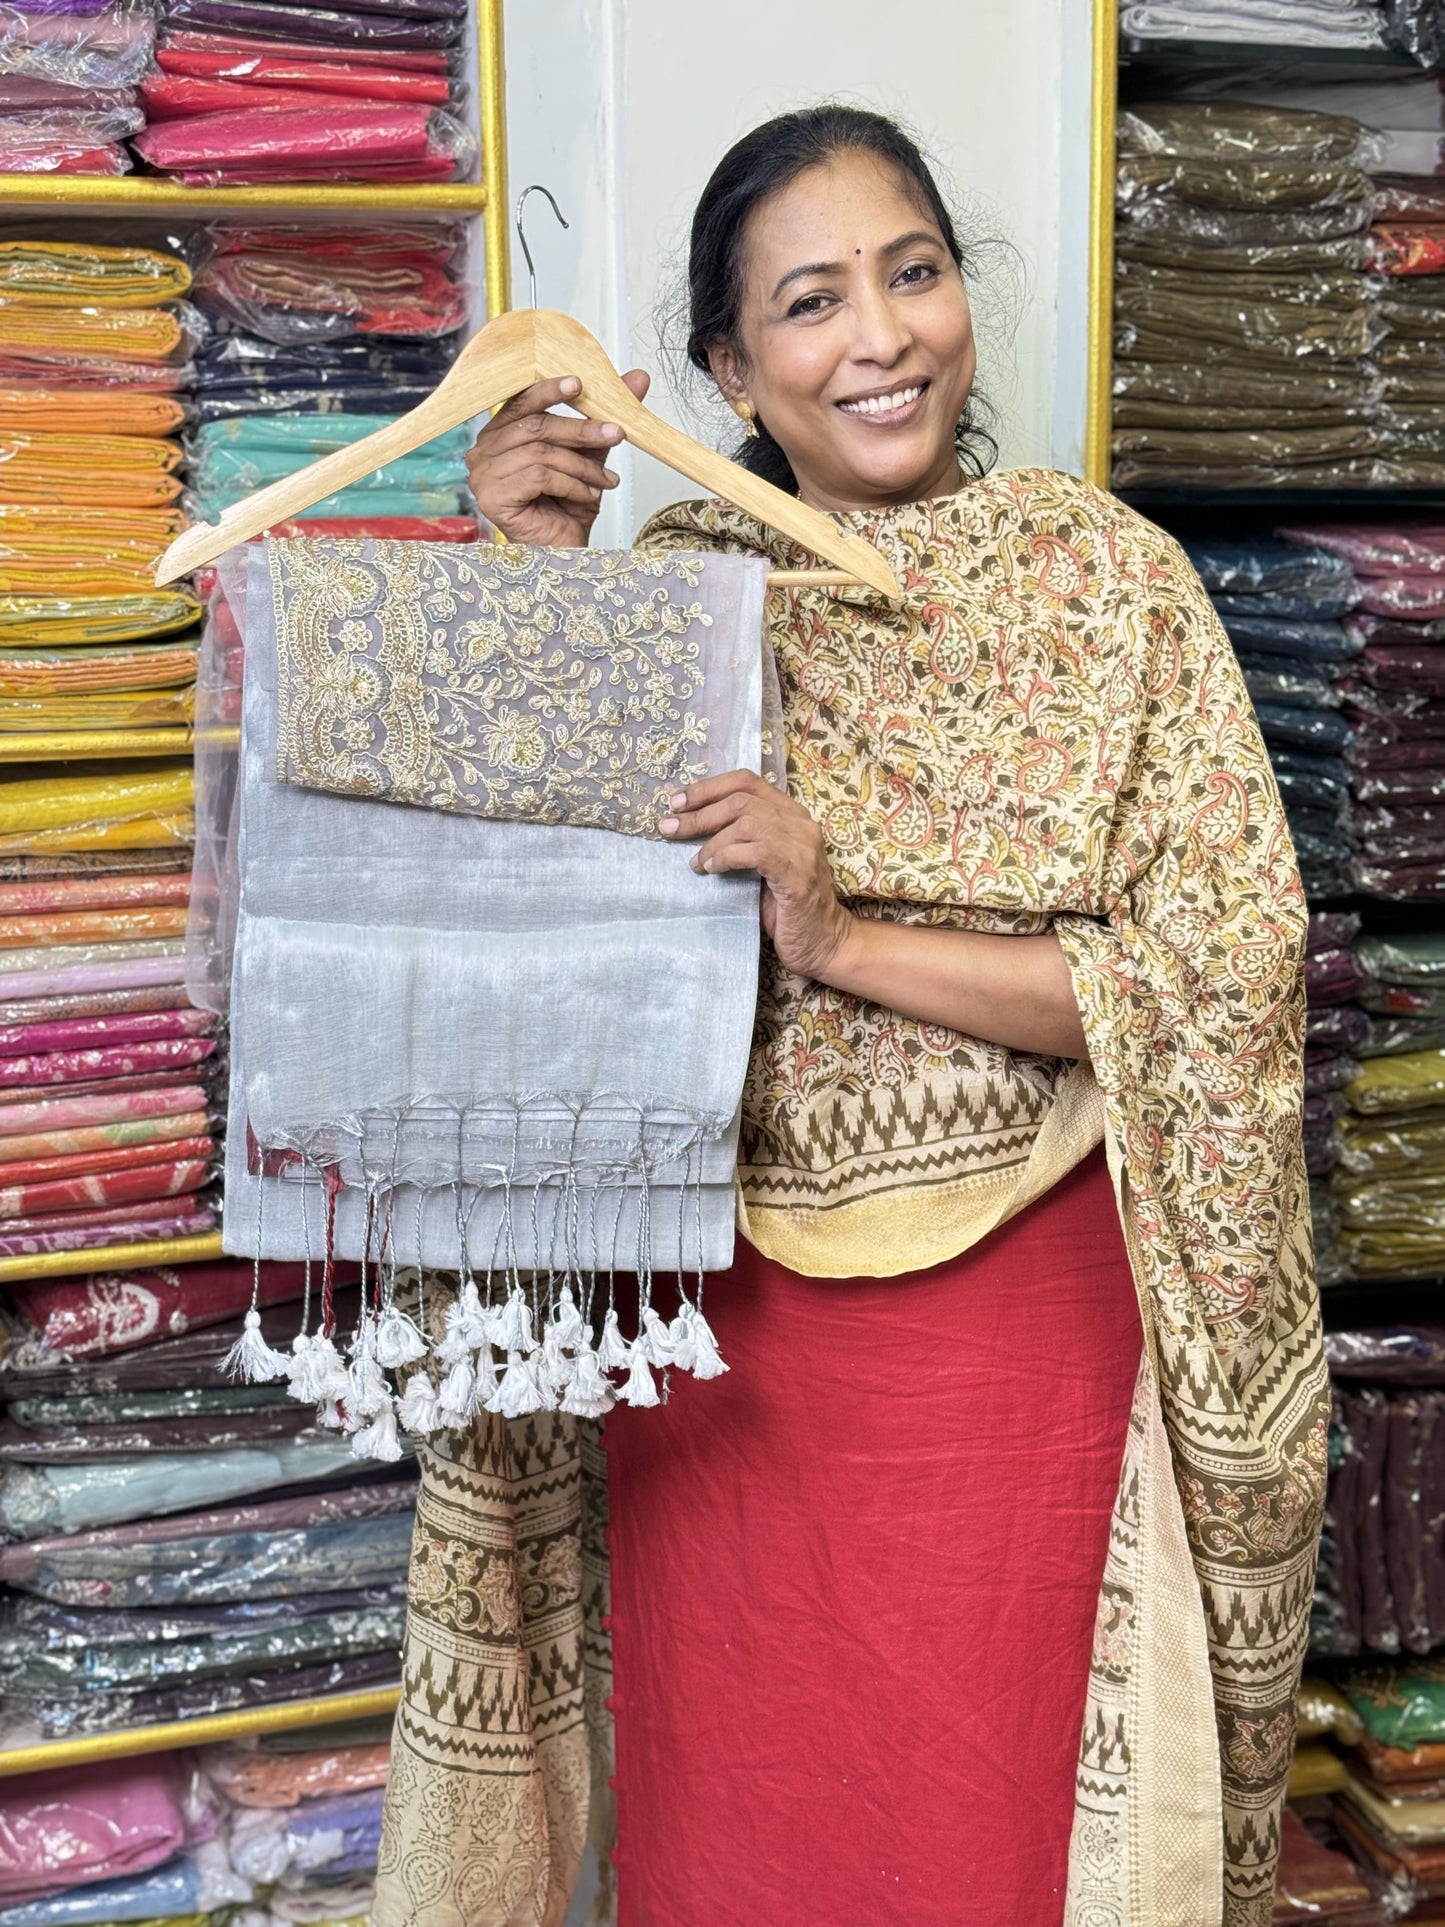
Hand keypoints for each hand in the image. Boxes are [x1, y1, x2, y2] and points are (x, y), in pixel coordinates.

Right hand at [463, 368, 650, 546]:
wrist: (565, 551)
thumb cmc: (568, 506)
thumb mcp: (591, 455)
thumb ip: (605, 418)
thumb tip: (637, 379)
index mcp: (499, 434)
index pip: (521, 401)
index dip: (549, 390)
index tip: (580, 385)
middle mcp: (484, 452)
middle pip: (535, 426)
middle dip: (581, 430)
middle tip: (615, 434)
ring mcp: (483, 475)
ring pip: (540, 452)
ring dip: (581, 466)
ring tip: (605, 481)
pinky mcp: (491, 497)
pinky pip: (538, 477)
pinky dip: (571, 485)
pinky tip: (588, 496)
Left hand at [660, 770, 855, 981]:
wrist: (823, 942)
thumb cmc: (786, 906)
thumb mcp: (761, 864)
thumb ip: (740, 840)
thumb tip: (689, 827)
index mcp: (791, 815)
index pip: (747, 781)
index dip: (708, 788)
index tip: (677, 801)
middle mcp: (800, 824)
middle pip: (740, 801)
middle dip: (699, 813)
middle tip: (669, 829)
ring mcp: (802, 847)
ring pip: (745, 823)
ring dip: (711, 842)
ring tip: (697, 863)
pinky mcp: (797, 874)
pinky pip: (754, 852)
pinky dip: (726, 857)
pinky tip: (713, 870)